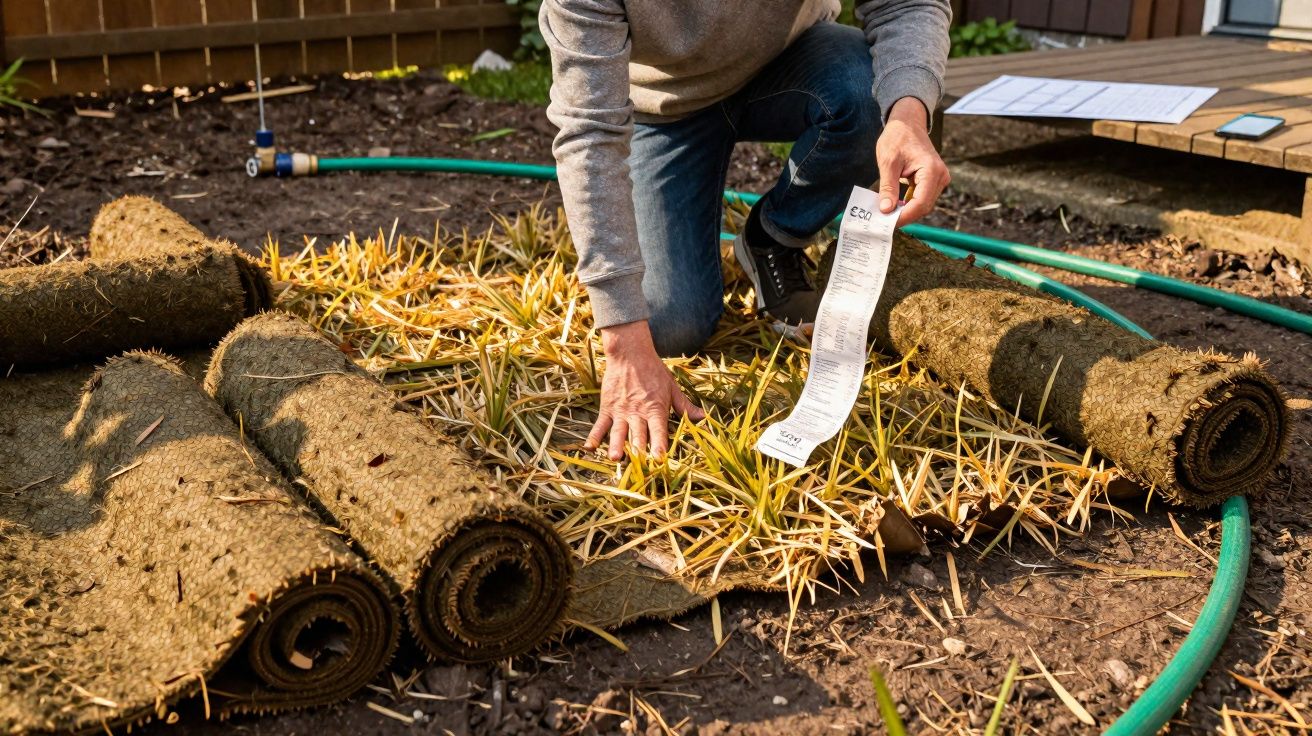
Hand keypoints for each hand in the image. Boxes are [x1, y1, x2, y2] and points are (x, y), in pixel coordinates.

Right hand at [585, 321, 705, 460]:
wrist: (630, 353)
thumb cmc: (654, 371)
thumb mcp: (672, 388)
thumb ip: (685, 406)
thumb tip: (704, 418)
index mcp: (655, 408)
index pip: (658, 430)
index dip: (659, 445)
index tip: (660, 459)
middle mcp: (637, 412)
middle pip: (638, 434)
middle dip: (638, 451)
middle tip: (638, 466)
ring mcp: (621, 411)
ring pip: (618, 431)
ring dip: (616, 445)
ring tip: (615, 458)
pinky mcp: (607, 407)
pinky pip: (600, 424)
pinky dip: (594, 435)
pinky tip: (589, 447)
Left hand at [876, 97, 950, 224]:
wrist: (908, 123)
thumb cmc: (898, 137)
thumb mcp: (888, 162)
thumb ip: (888, 188)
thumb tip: (885, 210)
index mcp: (932, 170)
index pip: (921, 203)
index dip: (904, 216)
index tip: (886, 223)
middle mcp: (940, 176)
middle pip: (923, 207)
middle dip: (904, 216)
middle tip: (883, 222)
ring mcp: (939, 179)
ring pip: (923, 205)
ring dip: (906, 211)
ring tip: (886, 215)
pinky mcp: (933, 181)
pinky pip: (922, 198)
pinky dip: (908, 204)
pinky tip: (894, 206)